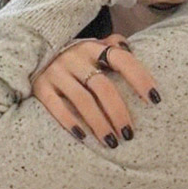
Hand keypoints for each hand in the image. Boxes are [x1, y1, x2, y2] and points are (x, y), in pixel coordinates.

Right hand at [29, 34, 160, 147]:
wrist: (32, 56)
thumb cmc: (73, 58)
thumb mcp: (91, 47)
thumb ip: (112, 46)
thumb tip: (131, 49)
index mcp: (93, 48)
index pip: (122, 60)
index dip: (140, 78)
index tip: (155, 100)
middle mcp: (75, 57)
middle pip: (103, 87)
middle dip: (119, 112)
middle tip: (129, 134)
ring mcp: (56, 72)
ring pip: (82, 101)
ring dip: (99, 124)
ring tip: (112, 142)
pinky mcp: (40, 87)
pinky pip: (56, 106)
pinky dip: (70, 122)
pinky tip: (83, 137)